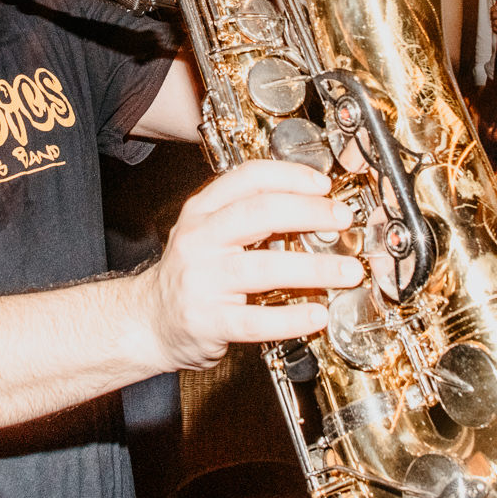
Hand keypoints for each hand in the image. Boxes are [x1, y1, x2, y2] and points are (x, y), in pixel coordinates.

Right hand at [135, 160, 361, 371]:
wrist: (149, 321)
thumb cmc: (190, 275)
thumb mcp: (207, 232)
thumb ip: (247, 216)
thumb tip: (312, 205)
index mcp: (201, 211)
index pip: (248, 178)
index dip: (291, 176)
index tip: (324, 184)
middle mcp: (199, 240)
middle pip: (259, 213)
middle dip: (310, 212)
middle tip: (343, 219)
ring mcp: (202, 281)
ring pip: (263, 268)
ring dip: (314, 268)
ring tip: (347, 271)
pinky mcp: (208, 321)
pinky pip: (256, 320)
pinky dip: (292, 317)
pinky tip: (317, 313)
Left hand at [488, 1, 496, 36]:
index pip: (496, 7)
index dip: (492, 9)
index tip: (492, 11)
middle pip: (494, 15)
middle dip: (492, 16)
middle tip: (492, 17)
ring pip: (495, 22)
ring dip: (493, 23)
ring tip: (494, 23)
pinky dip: (495, 29)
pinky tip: (496, 29)